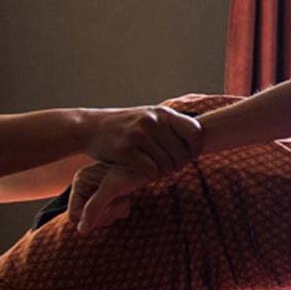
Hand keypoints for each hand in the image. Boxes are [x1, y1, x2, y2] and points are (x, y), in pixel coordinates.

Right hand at [68, 106, 201, 232]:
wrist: (90, 127)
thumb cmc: (125, 126)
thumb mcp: (149, 117)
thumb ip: (170, 125)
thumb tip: (200, 138)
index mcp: (163, 113)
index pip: (195, 132)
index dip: (195, 148)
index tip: (188, 156)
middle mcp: (152, 121)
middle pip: (181, 154)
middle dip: (177, 166)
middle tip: (169, 169)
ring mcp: (138, 135)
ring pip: (166, 165)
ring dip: (163, 173)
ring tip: (155, 170)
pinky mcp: (125, 150)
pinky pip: (150, 171)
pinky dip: (149, 176)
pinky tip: (142, 172)